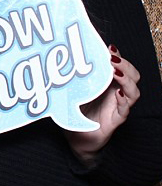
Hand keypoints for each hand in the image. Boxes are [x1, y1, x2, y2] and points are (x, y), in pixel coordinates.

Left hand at [65, 45, 139, 163]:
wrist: (76, 140)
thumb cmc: (74, 113)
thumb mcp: (69, 91)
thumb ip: (67, 78)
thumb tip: (51, 60)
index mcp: (105, 83)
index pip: (117, 64)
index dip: (115, 54)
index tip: (107, 46)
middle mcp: (115, 92)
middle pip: (131, 73)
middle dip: (124, 63)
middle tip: (111, 57)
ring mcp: (117, 105)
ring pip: (133, 89)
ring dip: (127, 78)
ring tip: (115, 71)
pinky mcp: (116, 119)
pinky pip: (126, 108)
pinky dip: (125, 99)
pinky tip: (119, 93)